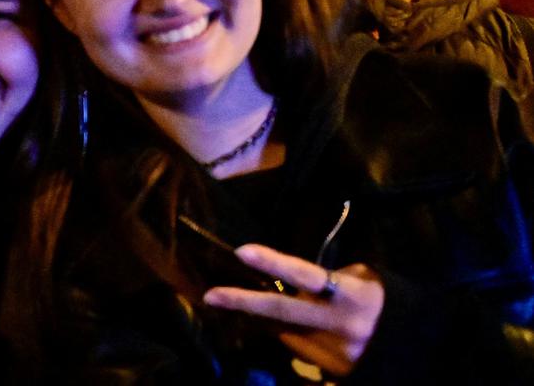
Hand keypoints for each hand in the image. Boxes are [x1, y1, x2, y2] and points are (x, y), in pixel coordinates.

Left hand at [202, 244, 384, 376]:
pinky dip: (289, 340)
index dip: (274, 262)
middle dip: (243, 302)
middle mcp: (339, 326)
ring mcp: (336, 354)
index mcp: (350, 296)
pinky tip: (290, 332)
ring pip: (285, 334)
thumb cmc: (384, 301)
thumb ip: (328, 278)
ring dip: (271, 321)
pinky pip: (298, 353)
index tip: (242, 251)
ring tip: (272, 310)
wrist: (414, 344)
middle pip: (282, 311)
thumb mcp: (363, 280)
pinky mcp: (335, 374)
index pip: (305, 274)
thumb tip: (289, 277)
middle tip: (212, 296)